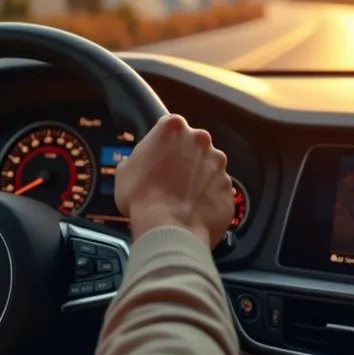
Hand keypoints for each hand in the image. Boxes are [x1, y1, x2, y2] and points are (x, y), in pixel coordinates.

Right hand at [113, 114, 232, 247]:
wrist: (169, 228)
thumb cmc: (142, 196)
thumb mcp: (124, 170)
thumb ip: (139, 157)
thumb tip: (142, 164)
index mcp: (174, 128)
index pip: (170, 126)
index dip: (164, 142)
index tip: (159, 155)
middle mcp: (201, 140)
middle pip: (193, 144)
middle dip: (184, 158)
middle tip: (169, 178)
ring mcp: (219, 165)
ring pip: (208, 167)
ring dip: (198, 178)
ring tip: (182, 199)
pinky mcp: (229, 188)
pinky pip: (217, 190)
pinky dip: (208, 197)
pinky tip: (194, 210)